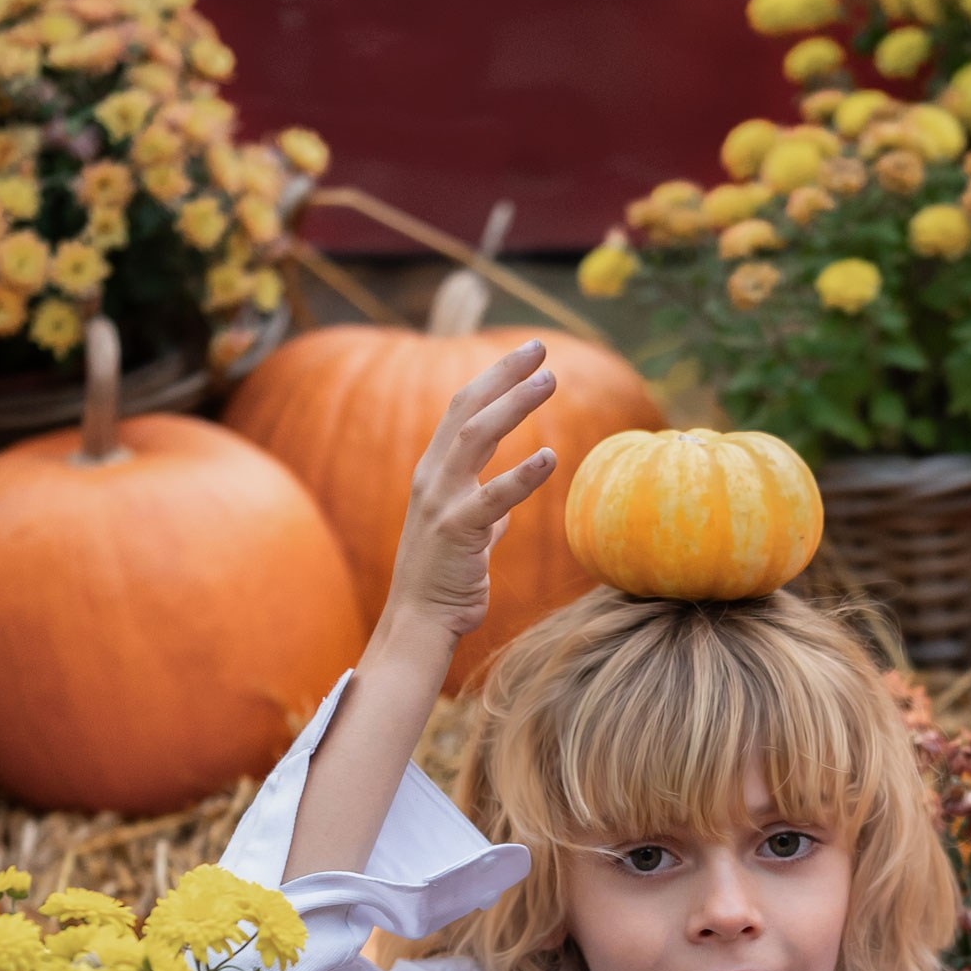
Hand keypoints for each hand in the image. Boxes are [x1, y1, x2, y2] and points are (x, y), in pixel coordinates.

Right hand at [374, 339, 557, 654]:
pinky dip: (522, 475)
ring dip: (513, 404)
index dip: (494, 377)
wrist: (419, 622)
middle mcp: (432, 476)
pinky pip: (492, 497)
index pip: (462, 409)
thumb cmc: (444, 580)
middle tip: (540, 348)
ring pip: (475, 437)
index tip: (527, 354)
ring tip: (549, 381)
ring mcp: (440, 501)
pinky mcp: (455, 531)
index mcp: (435, 471)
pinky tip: (551, 457)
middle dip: (503, 373)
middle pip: (467, 408)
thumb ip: (483, 513)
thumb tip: (504, 507)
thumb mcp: (466, 536)